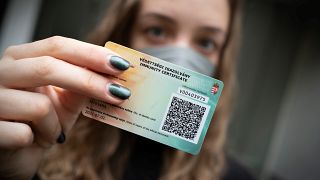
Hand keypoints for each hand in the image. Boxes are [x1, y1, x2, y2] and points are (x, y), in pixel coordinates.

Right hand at [0, 36, 130, 178]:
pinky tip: (34, 141)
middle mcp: (2, 72)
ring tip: (54, 132)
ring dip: (56, 125)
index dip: (91, 54)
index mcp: (21, 58)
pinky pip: (24, 134)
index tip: (121, 65)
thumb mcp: (65, 101)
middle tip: (119, 94)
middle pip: (48, 67)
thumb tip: (113, 76)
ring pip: (38, 106)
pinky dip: (40, 141)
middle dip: (89, 81)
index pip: (57, 46)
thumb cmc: (41, 121)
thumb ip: (83, 86)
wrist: (15, 151)